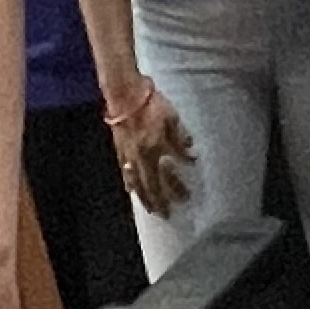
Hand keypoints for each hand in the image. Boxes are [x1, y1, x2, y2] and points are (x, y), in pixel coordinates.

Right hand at [108, 90, 195, 214]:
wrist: (125, 94)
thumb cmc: (152, 104)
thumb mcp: (172, 119)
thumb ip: (180, 139)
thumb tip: (190, 156)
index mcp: (155, 150)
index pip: (167, 175)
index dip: (176, 188)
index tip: (185, 199)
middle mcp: (140, 157)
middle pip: (150, 185)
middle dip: (158, 201)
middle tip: (165, 214)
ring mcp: (127, 155)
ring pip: (135, 182)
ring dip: (143, 197)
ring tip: (149, 209)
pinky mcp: (119, 149)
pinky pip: (124, 172)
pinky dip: (129, 183)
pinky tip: (130, 190)